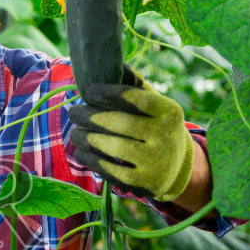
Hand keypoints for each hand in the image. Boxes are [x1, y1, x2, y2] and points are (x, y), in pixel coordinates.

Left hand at [69, 70, 194, 200]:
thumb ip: (135, 87)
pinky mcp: (142, 184)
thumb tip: (113, 65)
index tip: (89, 92)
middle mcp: (166, 137)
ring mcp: (155, 163)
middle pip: (120, 123)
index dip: (110, 93)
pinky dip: (91, 159)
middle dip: (90, 117)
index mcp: (169, 112)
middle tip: (74, 112)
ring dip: (86, 138)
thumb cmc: (156, 128)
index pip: (137, 98)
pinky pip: (110, 170)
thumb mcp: (155, 106)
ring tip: (75, 133)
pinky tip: (81, 152)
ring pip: (112, 147)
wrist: (175, 168)